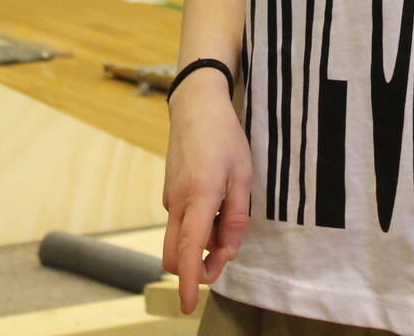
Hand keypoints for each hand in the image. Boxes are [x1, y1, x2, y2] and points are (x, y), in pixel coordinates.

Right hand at [163, 78, 251, 314]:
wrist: (196, 106)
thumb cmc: (225, 137)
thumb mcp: (244, 175)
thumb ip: (237, 216)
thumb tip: (227, 250)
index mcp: (200, 198)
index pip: (188, 252)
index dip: (190, 283)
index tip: (189, 306)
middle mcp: (178, 203)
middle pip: (174, 256)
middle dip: (195, 268)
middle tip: (223, 256)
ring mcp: (170, 198)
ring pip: (179, 239)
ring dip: (200, 244)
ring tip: (227, 215)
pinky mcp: (169, 193)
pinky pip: (181, 221)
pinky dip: (197, 225)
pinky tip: (215, 202)